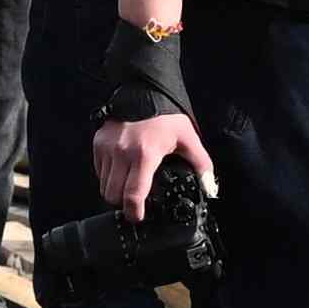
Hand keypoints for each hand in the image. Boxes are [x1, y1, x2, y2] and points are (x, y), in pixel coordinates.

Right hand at [92, 108, 212, 221]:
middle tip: (135, 202)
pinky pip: (98, 171)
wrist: (143, 90)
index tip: (138, 217)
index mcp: (145, 154)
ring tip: (129, 185)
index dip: (134, 212)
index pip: (132, 194)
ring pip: (104, 185)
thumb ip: (201, 164)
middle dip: (124, 204)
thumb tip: (210, 187)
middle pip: (113, 195)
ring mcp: (107, 148)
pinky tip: (121, 170)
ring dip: (115, 191)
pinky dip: (108, 176)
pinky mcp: (98, 143)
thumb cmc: (165, 116)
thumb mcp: (188, 139)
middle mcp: (122, 153)